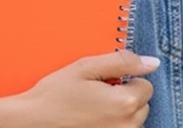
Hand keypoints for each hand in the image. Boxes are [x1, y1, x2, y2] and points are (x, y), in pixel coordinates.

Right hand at [0, 50, 158, 127]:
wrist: (30, 123)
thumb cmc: (54, 95)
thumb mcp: (85, 68)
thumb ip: (122, 61)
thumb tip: (152, 62)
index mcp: (124, 103)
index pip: (146, 85)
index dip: (126, 78)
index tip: (105, 81)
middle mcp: (127, 126)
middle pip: (143, 105)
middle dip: (125, 96)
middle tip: (96, 93)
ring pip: (133, 122)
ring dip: (120, 113)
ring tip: (91, 108)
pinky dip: (112, 126)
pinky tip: (91, 121)